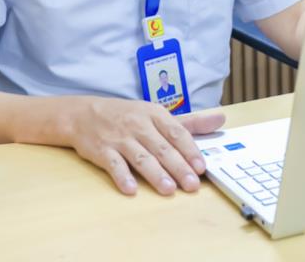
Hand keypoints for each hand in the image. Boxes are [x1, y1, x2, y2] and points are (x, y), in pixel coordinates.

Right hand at [63, 97, 225, 195]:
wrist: (84, 114)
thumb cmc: (127, 116)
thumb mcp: (157, 114)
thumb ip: (190, 122)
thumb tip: (221, 119)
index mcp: (155, 115)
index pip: (177, 133)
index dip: (190, 150)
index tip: (201, 167)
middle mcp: (139, 125)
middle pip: (162, 148)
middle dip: (178, 167)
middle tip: (191, 184)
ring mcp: (120, 138)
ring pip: (141, 157)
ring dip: (155, 174)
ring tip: (168, 190)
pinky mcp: (101, 151)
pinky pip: (113, 164)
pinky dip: (122, 176)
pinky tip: (131, 189)